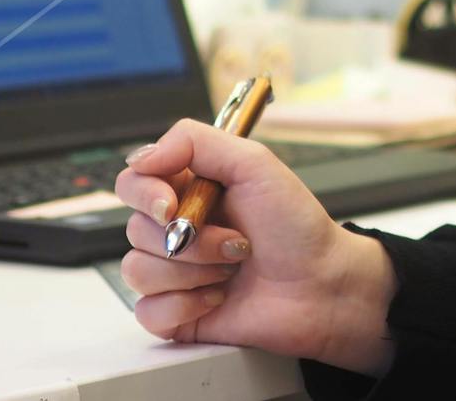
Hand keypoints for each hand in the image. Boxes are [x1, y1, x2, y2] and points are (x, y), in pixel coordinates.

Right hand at [114, 118, 399, 372]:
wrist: (322, 285)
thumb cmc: (296, 226)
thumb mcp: (254, 163)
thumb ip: (195, 142)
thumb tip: (140, 156)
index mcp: (189, 189)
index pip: (133, 182)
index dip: (144, 194)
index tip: (171, 206)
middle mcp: (177, 229)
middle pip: (135, 229)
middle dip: (190, 240)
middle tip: (235, 240)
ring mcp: (176, 273)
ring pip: (138, 271)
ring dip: (193, 272)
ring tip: (233, 267)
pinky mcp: (178, 313)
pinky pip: (148, 312)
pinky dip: (185, 305)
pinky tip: (218, 298)